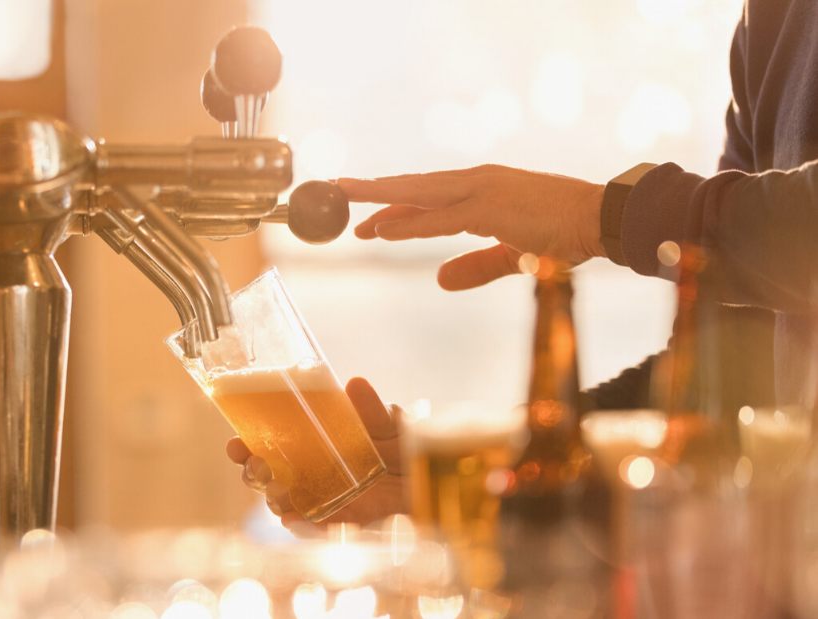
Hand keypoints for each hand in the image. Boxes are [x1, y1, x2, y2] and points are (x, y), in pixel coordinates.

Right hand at [225, 377, 408, 533]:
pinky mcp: (348, 524)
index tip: (236, 441)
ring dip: (275, 497)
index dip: (249, 445)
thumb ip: (372, 413)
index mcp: (317, 448)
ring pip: (288, 503)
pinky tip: (295, 518)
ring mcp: (328, 503)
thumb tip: (353, 383)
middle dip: (253, 471)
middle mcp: (316, 477)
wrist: (440, 480)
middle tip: (249, 462)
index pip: (272, 447)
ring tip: (273, 488)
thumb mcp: (391, 428)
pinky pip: (321, 528)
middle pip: (271, 477)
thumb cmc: (410, 452)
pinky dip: (306, 525)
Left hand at [338, 165, 604, 289]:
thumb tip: (440, 281)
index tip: (364, 220)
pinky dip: (408, 223)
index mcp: (481, 189)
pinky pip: (439, 219)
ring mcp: (481, 191)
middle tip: (334, 191)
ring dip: (378, 196)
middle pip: (412, 187)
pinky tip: (379, 229)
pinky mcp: (489, 209)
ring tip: (343, 196)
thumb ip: (476, 266)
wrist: (601, 220)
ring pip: (417, 194)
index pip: (426, 197)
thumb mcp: (512, 254)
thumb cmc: (565, 232)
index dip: (393, 208)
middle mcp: (476, 182)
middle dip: (372, 191)